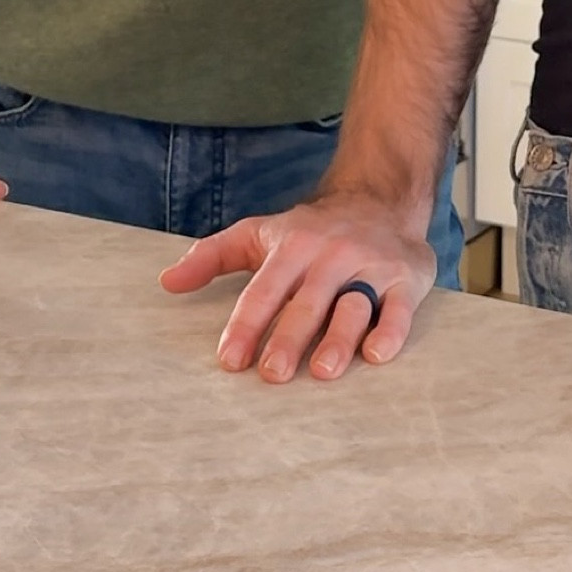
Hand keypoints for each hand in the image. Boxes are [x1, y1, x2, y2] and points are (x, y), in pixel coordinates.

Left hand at [158, 190, 435, 382]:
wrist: (380, 196)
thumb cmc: (312, 229)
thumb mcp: (260, 233)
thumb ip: (213, 256)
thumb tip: (166, 282)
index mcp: (292, 246)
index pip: (264, 289)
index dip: (247, 324)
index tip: (229, 360)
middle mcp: (331, 255)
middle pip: (307, 301)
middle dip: (289, 337)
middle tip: (272, 375)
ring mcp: (370, 266)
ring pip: (353, 304)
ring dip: (338, 338)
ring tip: (322, 371)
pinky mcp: (405, 277)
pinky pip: (399, 307)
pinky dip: (391, 329)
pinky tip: (376, 354)